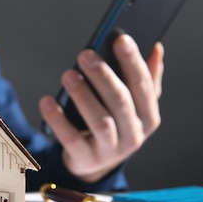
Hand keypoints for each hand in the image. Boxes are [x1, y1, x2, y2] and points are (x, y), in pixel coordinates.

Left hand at [39, 34, 163, 182]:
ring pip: (100, 121)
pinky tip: (47, 101)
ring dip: (83, 96)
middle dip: (104, 76)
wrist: (94, 163)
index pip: (144, 86)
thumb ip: (146, 79)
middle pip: (121, 102)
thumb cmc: (114, 125)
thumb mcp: (132, 106)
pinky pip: (71, 138)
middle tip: (85, 54)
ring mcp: (110, 150)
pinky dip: (58, 119)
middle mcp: (134, 135)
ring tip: (68, 75)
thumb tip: (155, 47)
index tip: (121, 39)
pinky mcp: (86, 159)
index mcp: (148, 117)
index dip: (133, 62)